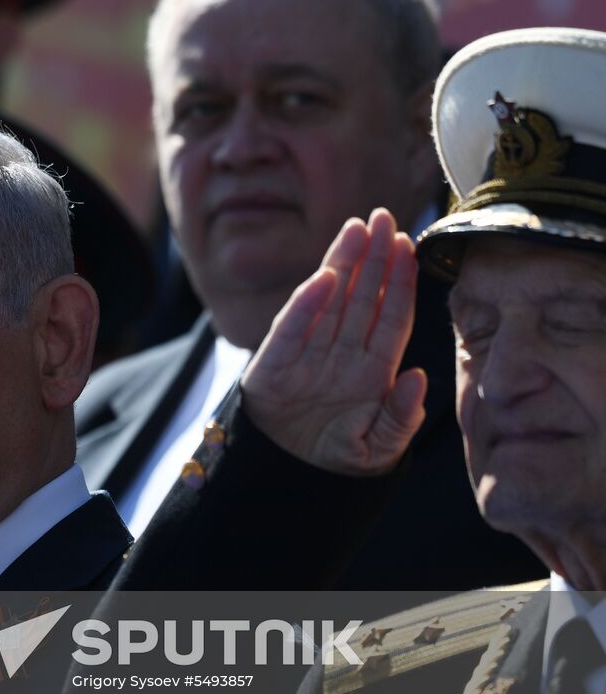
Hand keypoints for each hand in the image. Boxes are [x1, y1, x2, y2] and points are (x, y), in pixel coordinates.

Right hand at [242, 209, 426, 474]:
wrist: (284, 476)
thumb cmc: (334, 459)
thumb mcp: (377, 450)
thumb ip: (399, 420)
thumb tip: (418, 379)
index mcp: (372, 371)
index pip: (392, 317)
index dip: (401, 282)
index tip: (410, 247)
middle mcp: (342, 354)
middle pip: (363, 297)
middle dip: (374, 256)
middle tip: (384, 217)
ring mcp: (308, 354)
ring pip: (330, 300)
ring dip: (343, 263)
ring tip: (356, 228)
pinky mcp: (275, 363)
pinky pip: (293, 328)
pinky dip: (307, 303)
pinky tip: (324, 277)